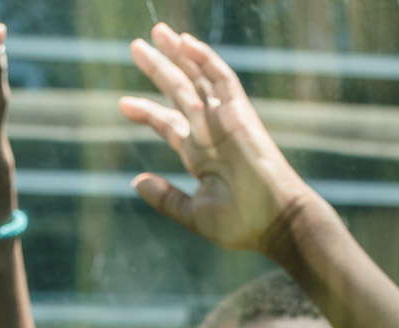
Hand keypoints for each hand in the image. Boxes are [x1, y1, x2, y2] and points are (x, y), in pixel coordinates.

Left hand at [119, 24, 319, 252]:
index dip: (147, 112)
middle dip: (159, 70)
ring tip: (156, 32)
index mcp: (200, 156)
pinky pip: (221, 78)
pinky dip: (204, 58)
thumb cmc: (242, 225)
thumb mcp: (194, 214)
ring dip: (178, 54)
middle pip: (180, 93)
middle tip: (135, 48)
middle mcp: (211, 133)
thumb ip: (165, 198)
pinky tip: (184, 42)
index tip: (123, 104)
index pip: (169, 125)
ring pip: (198, 78)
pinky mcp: (240, 112)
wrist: (275, 221)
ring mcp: (225, 120)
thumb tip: (136, 182)